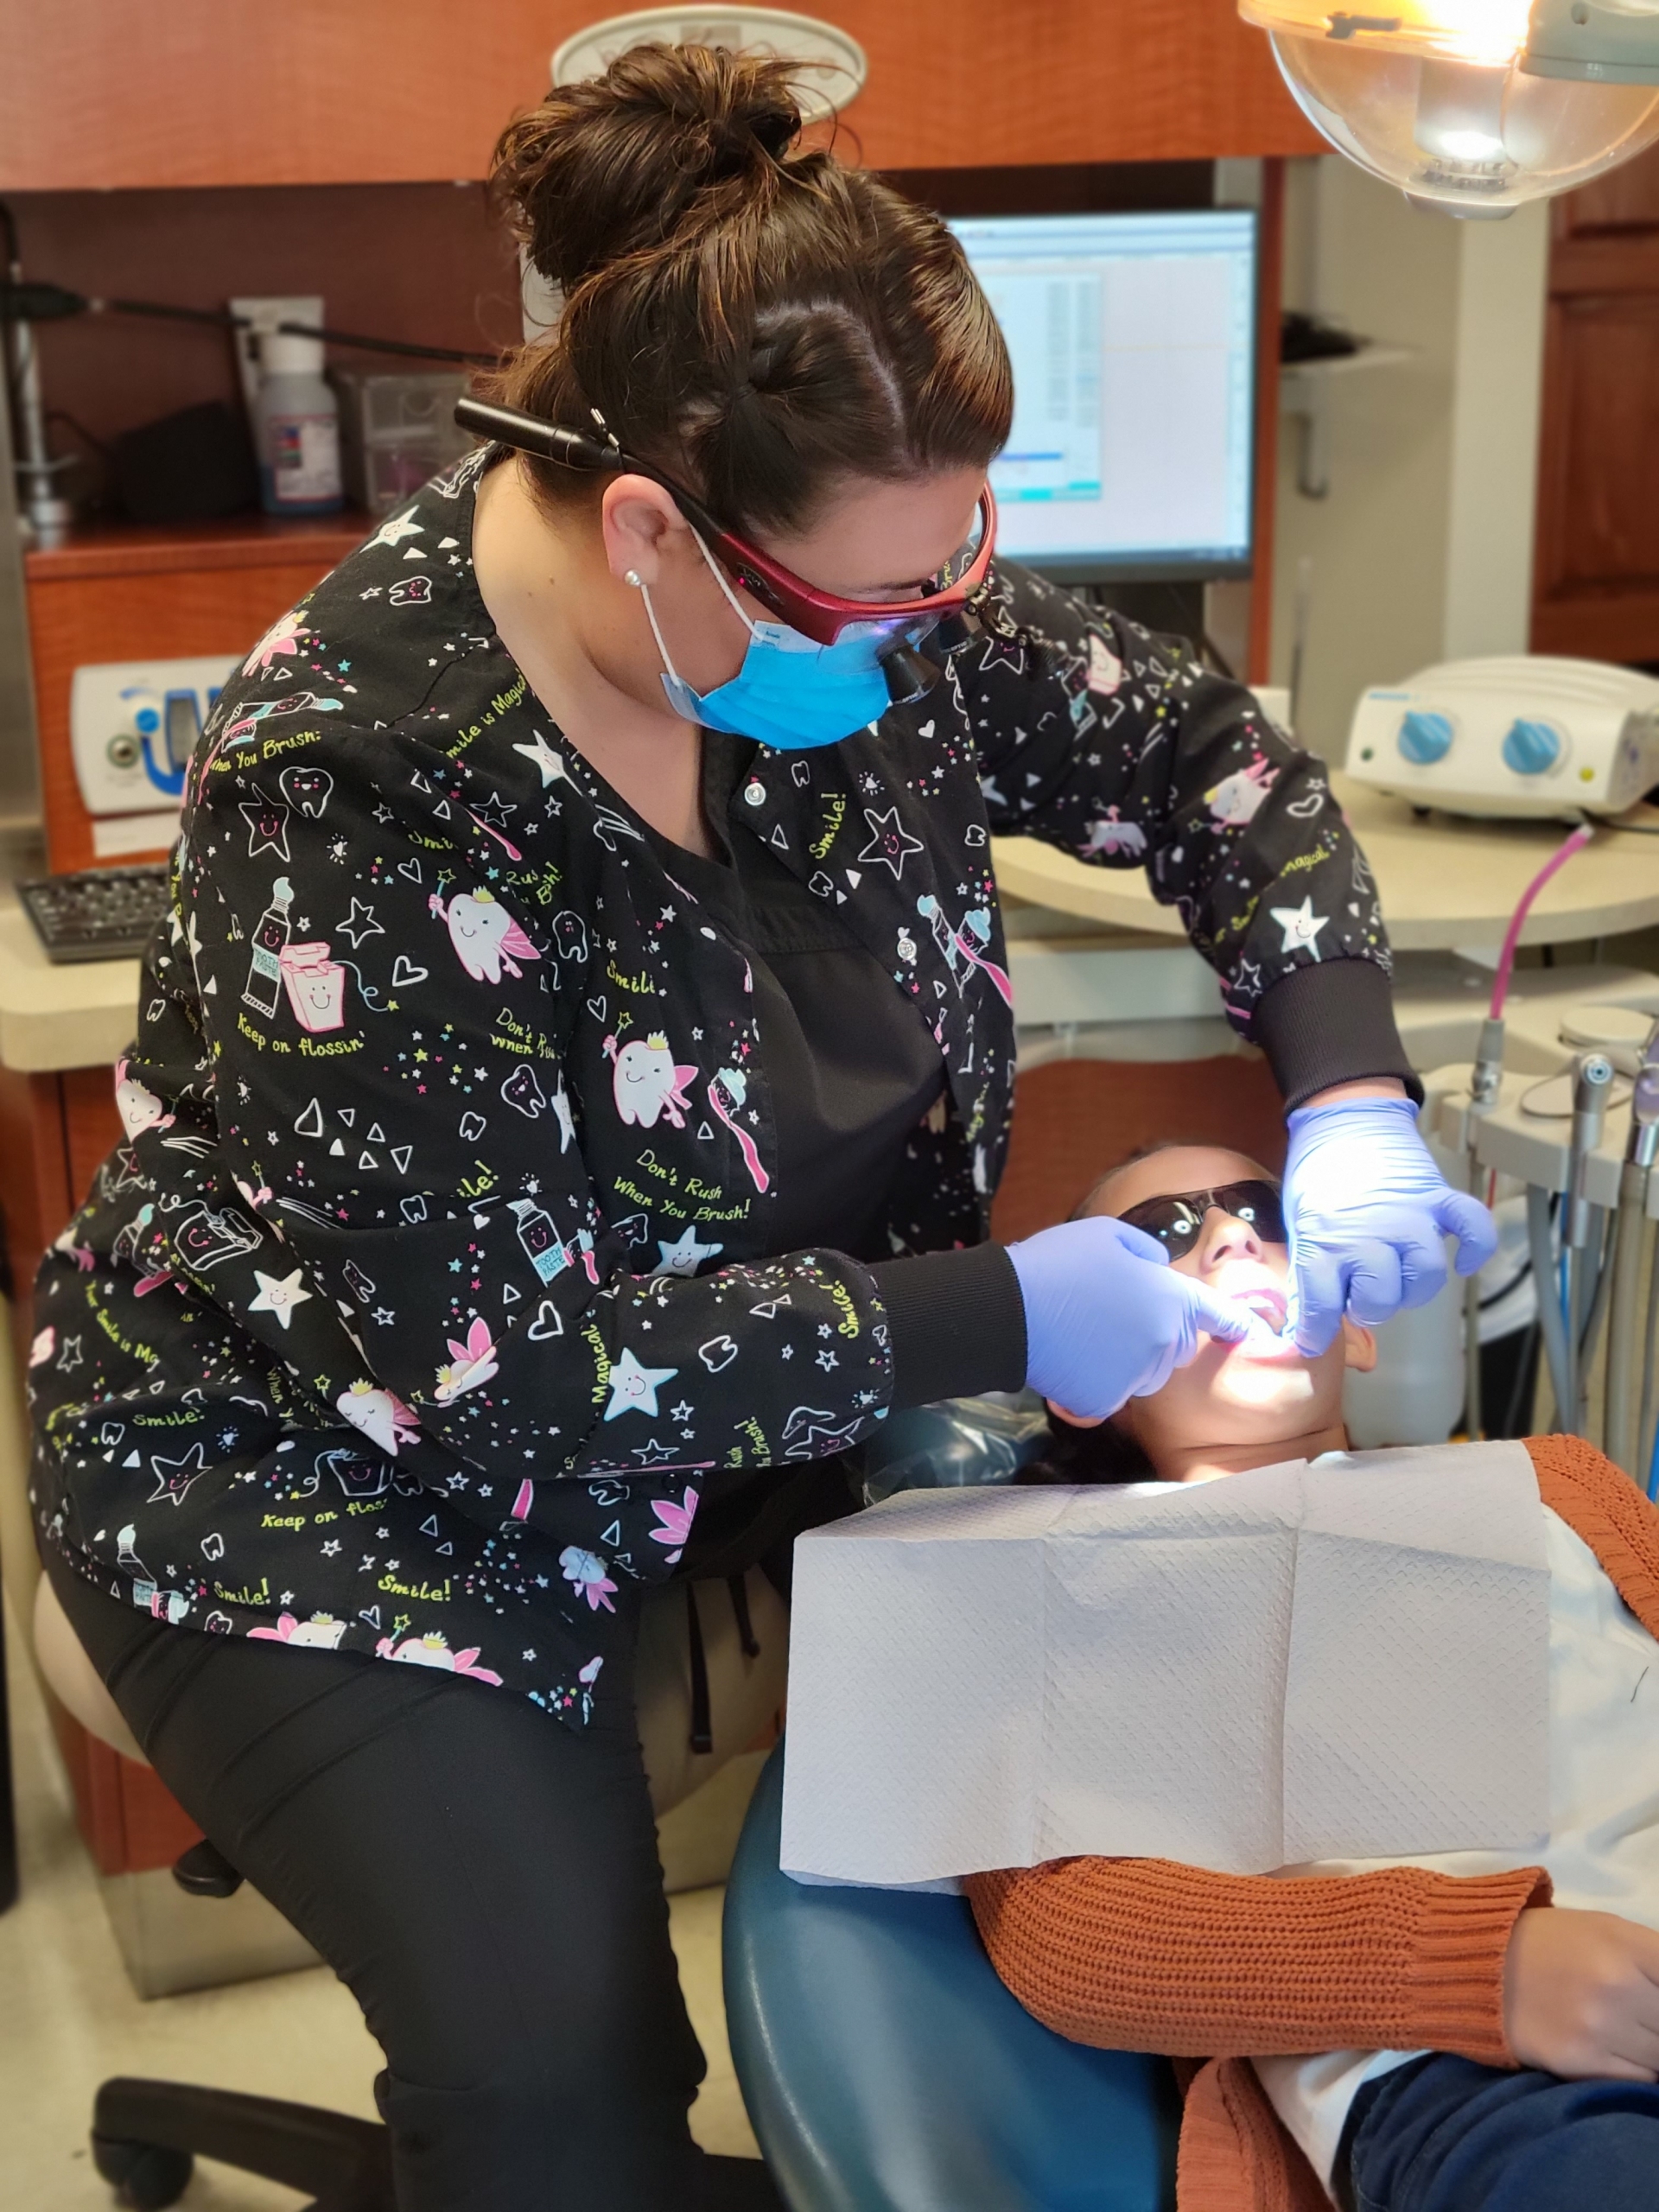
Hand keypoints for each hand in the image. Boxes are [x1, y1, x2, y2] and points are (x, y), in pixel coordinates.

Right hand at [1006, 1215, 1251, 1421]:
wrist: (1009, 1309)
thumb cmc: (1058, 1262)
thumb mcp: (1106, 1234)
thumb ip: (1146, 1251)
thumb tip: (1158, 1268)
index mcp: (1169, 1298)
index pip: (1216, 1313)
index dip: (1238, 1322)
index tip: (1254, 1332)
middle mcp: (1162, 1341)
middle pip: (1176, 1346)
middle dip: (1160, 1334)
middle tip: (1114, 1314)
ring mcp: (1135, 1375)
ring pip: (1146, 1373)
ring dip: (1131, 1359)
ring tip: (1088, 1335)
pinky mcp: (1105, 1401)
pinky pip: (1113, 1393)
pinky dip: (1097, 1381)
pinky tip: (1071, 1357)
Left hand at [1283, 1091, 1496, 1355]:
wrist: (1343, 1120)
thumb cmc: (1316, 1175)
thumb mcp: (1300, 1222)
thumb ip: (1310, 1267)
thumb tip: (1310, 1315)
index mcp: (1325, 1239)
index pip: (1322, 1301)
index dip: (1317, 1329)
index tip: (1313, 1341)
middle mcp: (1369, 1233)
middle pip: (1381, 1297)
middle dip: (1368, 1307)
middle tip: (1359, 1298)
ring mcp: (1408, 1216)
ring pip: (1425, 1275)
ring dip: (1412, 1287)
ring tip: (1397, 1281)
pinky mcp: (1436, 1198)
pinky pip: (1471, 1227)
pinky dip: (1475, 1248)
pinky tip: (1463, 1262)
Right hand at [1504, 1907, 1658, 2079]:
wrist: (1480, 1964)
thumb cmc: (1555, 1943)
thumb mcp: (1610, 1930)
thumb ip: (1656, 1961)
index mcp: (1628, 1945)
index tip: (1656, 2006)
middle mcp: (1616, 1985)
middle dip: (1658, 2023)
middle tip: (1642, 2018)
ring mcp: (1597, 2027)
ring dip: (1652, 2050)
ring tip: (1629, 2032)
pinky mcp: (1579, 2063)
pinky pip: (1635, 2081)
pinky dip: (1635, 2071)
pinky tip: (1616, 2051)